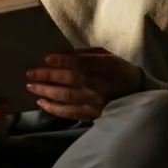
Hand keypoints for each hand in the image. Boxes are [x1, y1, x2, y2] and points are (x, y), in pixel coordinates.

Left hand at [25, 47, 143, 120]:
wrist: (137, 93)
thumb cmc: (118, 70)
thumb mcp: (108, 56)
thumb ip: (87, 54)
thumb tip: (63, 54)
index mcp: (107, 65)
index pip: (83, 63)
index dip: (64, 60)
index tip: (47, 58)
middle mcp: (101, 83)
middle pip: (72, 80)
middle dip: (49, 76)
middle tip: (31, 73)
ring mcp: (96, 101)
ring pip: (68, 97)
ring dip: (47, 92)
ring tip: (31, 87)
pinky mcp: (93, 114)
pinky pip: (70, 113)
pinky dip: (54, 109)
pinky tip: (41, 102)